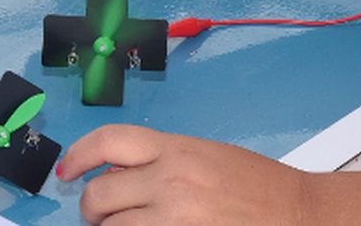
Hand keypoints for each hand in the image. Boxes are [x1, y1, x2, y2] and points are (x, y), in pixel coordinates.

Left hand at [58, 125, 307, 225]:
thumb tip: (115, 174)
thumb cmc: (256, 187)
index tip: (66, 170)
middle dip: (91, 208)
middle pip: (98, 194)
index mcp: (177, 150)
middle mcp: (170, 181)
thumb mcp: (204, 156)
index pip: (109, 142)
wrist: (294, 214)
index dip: (78, 155)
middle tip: (99, 213)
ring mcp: (172, 219)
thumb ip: (159, 161)